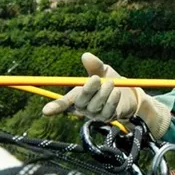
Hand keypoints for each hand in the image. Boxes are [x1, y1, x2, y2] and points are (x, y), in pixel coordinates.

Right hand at [42, 53, 171, 137]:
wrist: (129, 93)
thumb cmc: (110, 81)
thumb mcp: (103, 71)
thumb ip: (94, 65)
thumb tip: (86, 56)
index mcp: (78, 95)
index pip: (64, 102)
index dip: (55, 106)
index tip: (45, 111)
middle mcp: (84, 107)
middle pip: (81, 102)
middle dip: (88, 90)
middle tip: (96, 79)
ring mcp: (96, 114)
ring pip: (95, 106)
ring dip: (103, 93)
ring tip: (111, 83)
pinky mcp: (108, 118)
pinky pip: (108, 111)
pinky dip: (112, 100)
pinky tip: (117, 92)